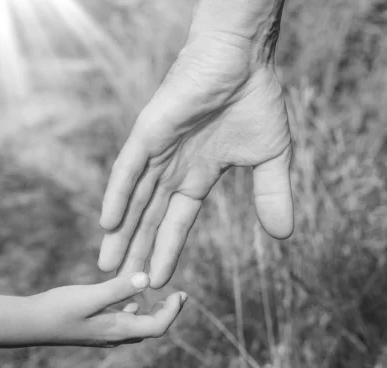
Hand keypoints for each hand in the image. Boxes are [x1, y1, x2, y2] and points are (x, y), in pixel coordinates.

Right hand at [31, 273, 186, 346]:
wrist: (31, 323)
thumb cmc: (59, 309)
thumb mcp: (90, 296)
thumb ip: (118, 288)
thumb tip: (147, 279)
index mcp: (118, 329)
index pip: (158, 327)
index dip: (173, 311)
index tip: (181, 293)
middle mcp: (114, 335)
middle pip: (150, 328)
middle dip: (167, 312)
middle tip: (178, 294)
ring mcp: (103, 333)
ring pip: (136, 326)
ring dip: (150, 311)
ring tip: (158, 294)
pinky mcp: (93, 328)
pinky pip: (121, 322)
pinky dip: (132, 309)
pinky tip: (127, 298)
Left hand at [98, 13, 292, 287]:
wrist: (244, 59)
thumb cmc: (255, 101)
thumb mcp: (271, 159)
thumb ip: (272, 195)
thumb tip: (284, 235)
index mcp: (196, 176)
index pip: (176, 222)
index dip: (166, 250)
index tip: (157, 280)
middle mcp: (171, 169)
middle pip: (149, 219)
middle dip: (135, 251)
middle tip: (120, 285)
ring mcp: (157, 152)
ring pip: (134, 200)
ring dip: (121, 233)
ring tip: (107, 265)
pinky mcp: (149, 132)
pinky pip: (129, 168)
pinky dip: (118, 194)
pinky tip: (108, 221)